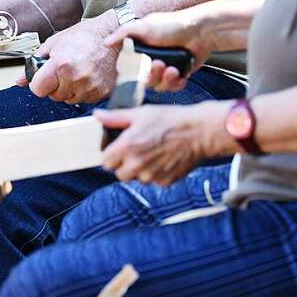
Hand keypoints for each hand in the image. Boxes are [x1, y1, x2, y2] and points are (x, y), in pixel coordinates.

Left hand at [21, 16, 118, 103]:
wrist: (111, 34)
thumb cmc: (84, 35)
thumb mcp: (54, 43)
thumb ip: (35, 62)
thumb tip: (20, 80)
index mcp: (61, 64)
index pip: (38, 89)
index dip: (38, 83)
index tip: (43, 77)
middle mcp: (76, 78)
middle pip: (53, 96)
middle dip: (54, 85)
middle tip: (63, 70)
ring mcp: (90, 86)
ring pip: (68, 100)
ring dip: (69, 89)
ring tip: (76, 71)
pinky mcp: (102, 92)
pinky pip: (84, 99)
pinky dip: (83, 91)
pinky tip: (87, 76)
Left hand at [95, 102, 231, 185]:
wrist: (199, 132)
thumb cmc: (170, 119)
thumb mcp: (140, 113)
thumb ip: (116, 118)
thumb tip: (97, 115)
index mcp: (127, 146)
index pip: (105, 162)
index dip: (111, 155)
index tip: (118, 149)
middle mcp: (136, 164)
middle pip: (119, 174)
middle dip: (124, 165)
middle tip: (137, 151)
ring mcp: (151, 175)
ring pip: (137, 179)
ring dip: (140, 170)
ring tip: (153, 153)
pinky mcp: (164, 182)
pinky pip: (153, 181)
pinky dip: (156, 174)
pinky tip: (164, 159)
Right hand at [104, 11, 213, 92]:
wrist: (200, 31)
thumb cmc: (173, 25)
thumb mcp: (144, 26)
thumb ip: (124, 33)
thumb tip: (106, 42)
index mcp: (141, 49)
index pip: (129, 68)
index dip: (133, 72)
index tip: (139, 68)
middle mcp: (152, 59)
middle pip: (144, 79)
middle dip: (152, 75)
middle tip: (159, 65)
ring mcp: (165, 67)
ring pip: (158, 85)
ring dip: (165, 80)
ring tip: (173, 70)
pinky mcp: (179, 74)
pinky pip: (173, 87)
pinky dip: (175, 83)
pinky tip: (179, 75)